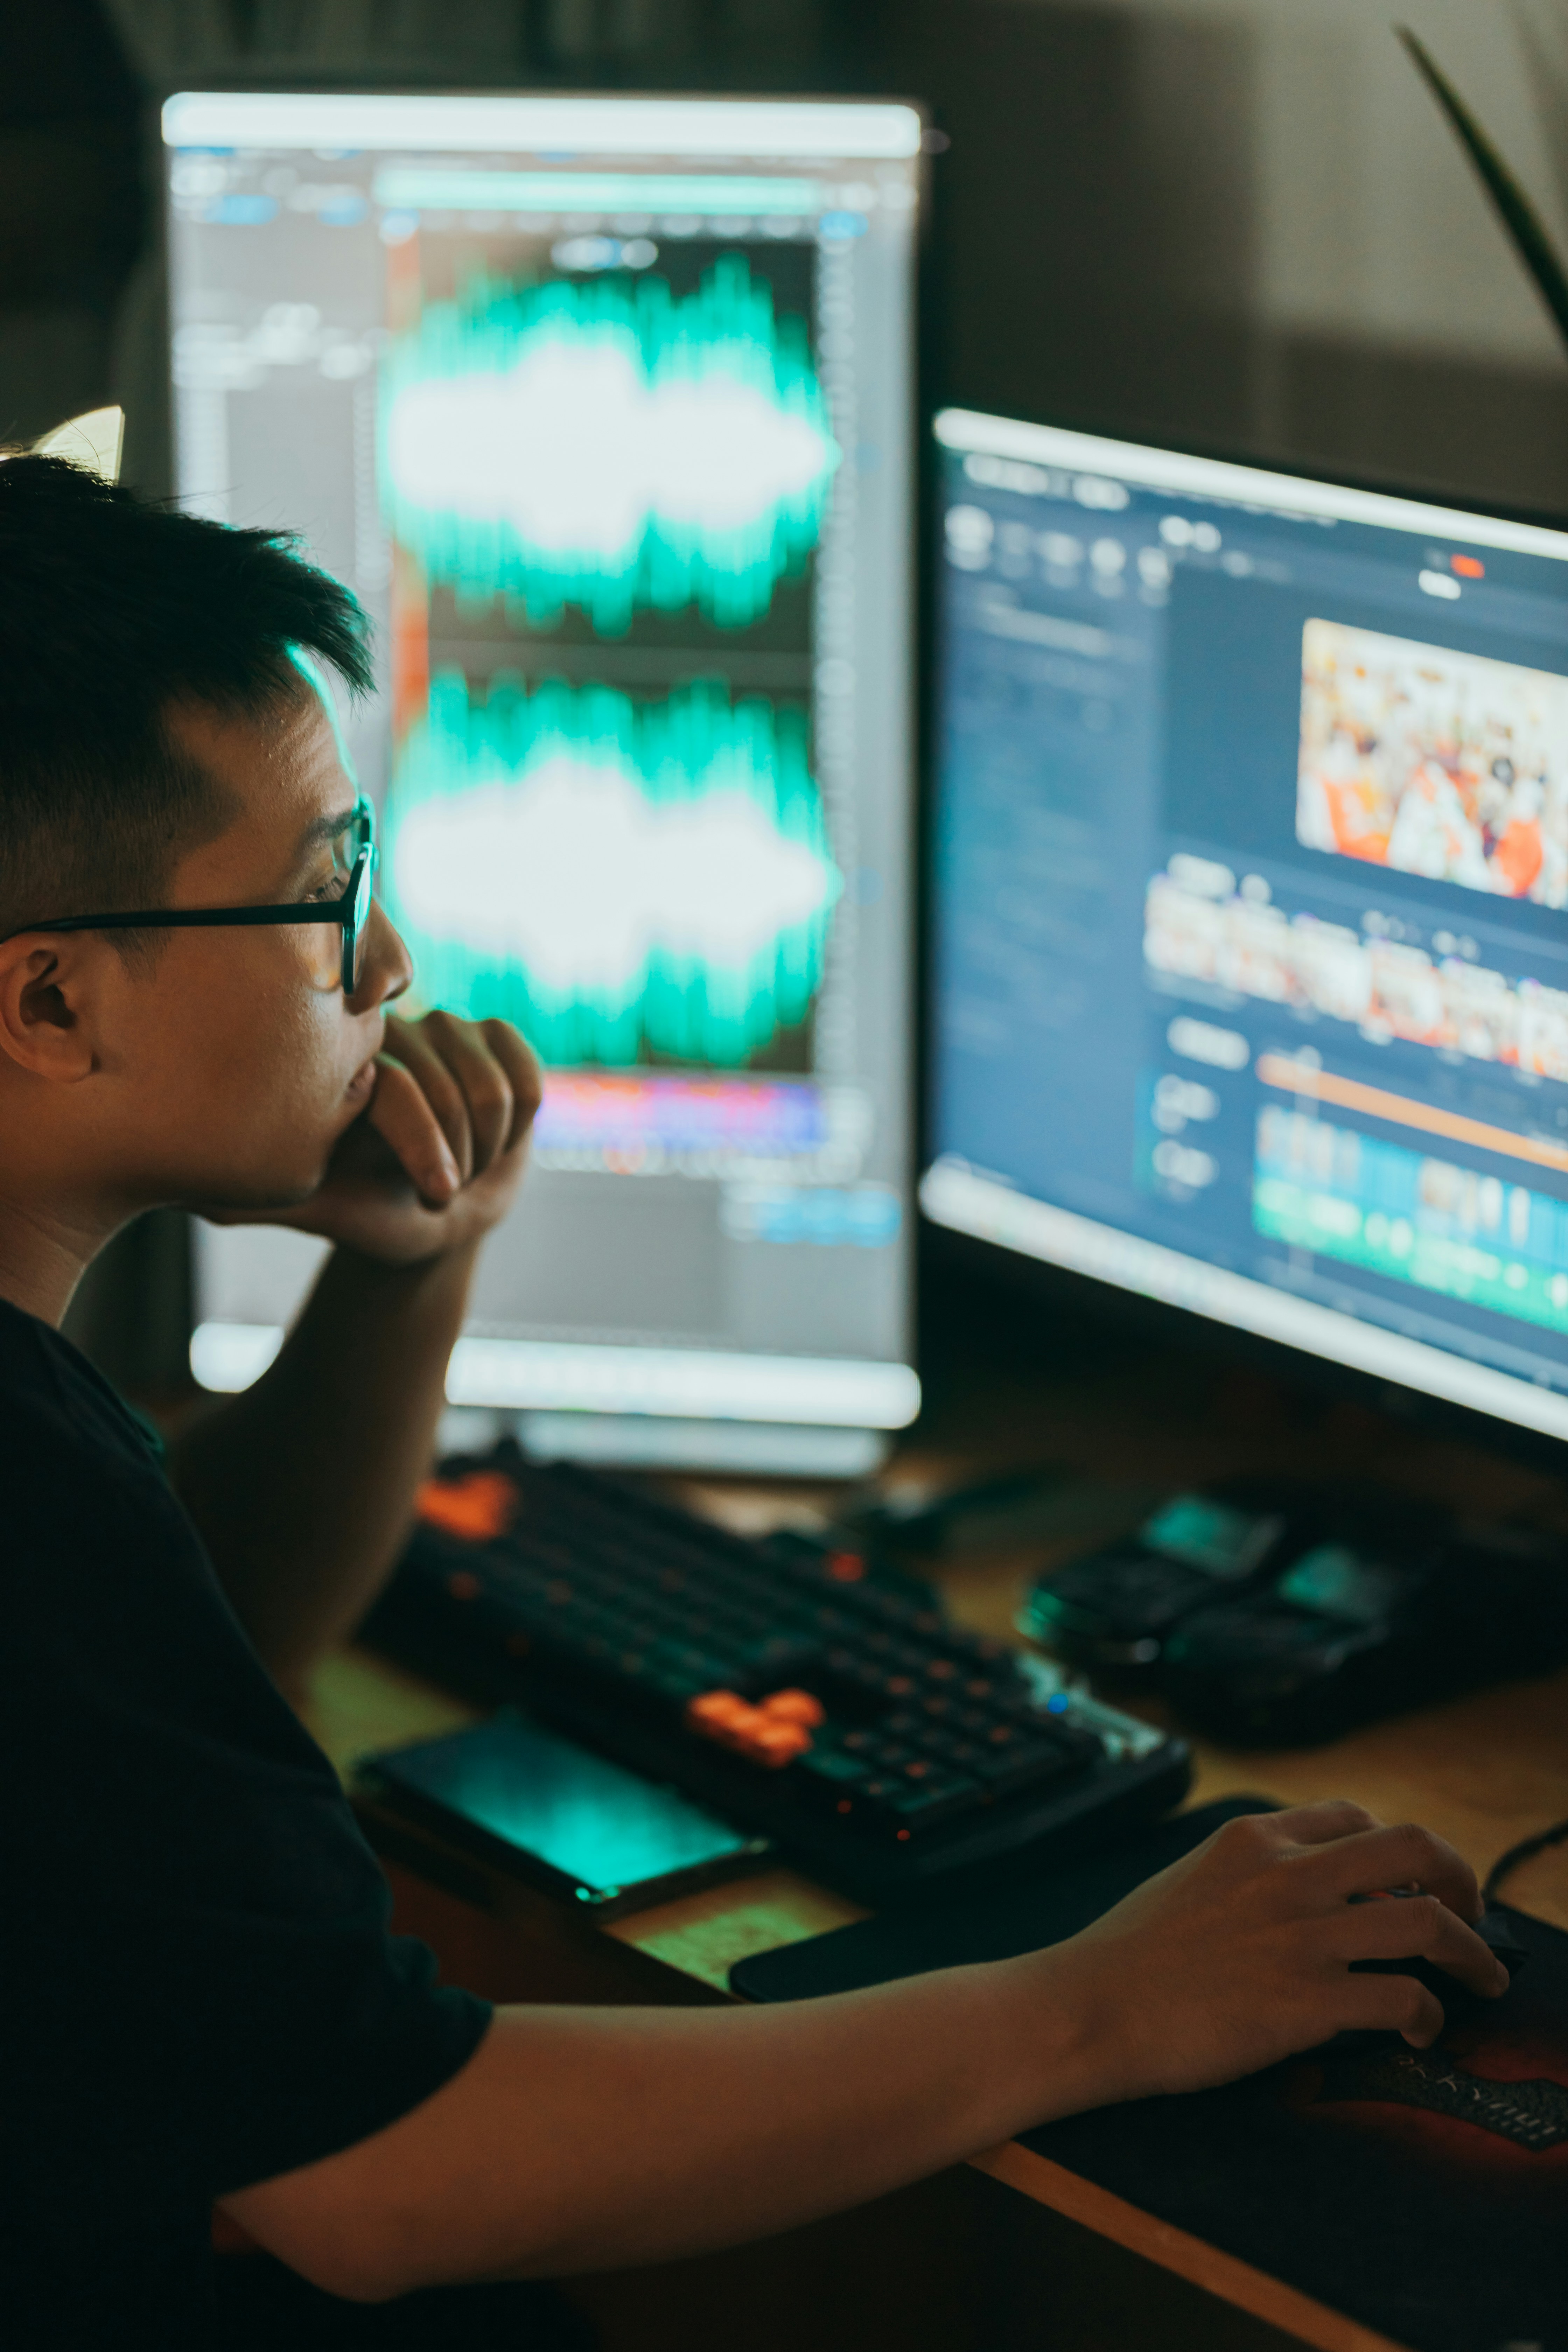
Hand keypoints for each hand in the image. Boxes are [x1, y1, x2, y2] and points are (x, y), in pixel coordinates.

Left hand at [209, 1012, 542, 1265]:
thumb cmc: (370, 1212)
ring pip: (494, 1086)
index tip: (437, 1197)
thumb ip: (253, 1200)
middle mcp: (390, 1032)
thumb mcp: (315, 1208)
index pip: (396, 1090)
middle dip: (459, 1154)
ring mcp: (445, 1028)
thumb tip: (189, 1195)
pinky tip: (497, 1138)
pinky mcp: (497, 1037)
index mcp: (341, 1062)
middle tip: (444, 1189)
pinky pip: (528, 1078)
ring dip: (490, 1143)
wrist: (436, 1217)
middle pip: (450, 1088)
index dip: (425, 1148)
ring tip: (467, 1165)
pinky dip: (522, 1122)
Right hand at [1039, 1801, 1507, 2104]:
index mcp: (1254, 1838)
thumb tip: (1309, 1899)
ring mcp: (1301, 1938)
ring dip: (1472, 1954)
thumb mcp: (1191, 1879)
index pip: (1355, 1817)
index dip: (1397, 1848)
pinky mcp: (1308, 2003)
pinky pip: (1404, 1999)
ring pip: (1427, 1924)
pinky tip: (1419, 2031)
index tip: (1412, 1878)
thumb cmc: (1129, 1955)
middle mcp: (1287, 1875)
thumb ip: (1252, 1877)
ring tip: (1484, 1979)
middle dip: (1460, 1880)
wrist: (1091, 2007)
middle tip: (1472, 1913)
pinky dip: (1429, 2017)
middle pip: (1412, 1848)